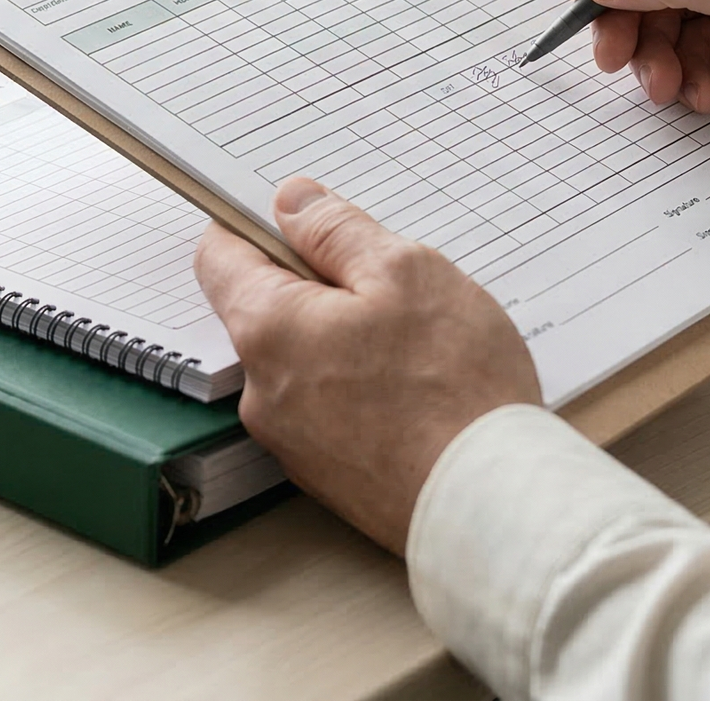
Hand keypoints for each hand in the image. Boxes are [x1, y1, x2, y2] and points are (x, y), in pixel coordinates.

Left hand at [194, 178, 538, 554]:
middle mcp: (260, 391)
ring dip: (345, 340)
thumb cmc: (455, 388)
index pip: (219, 255)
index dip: (257, 224)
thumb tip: (291, 202)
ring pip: (303, 360)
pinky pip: (327, 408)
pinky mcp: (324, 476)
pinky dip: (360, 389)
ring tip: (416, 347)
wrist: (490, 506)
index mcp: (267, 330)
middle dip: (320, 286)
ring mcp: (290, 441)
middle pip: (267, 308)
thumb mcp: (406, 272)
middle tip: (391, 289)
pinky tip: (416, 393)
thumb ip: (336, 230)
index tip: (305, 221)